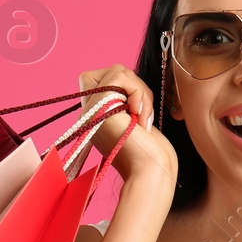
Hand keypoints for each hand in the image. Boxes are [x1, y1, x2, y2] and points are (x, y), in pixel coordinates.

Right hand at [76, 64, 177, 188]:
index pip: (100, 79)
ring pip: (117, 71)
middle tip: (142, 112)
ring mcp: (92, 111)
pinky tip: (138, 116)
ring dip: (140, 91)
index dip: (123, 85)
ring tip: (142, 116)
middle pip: (111, 72)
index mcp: (97, 117)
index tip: (137, 110)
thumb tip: (126, 79)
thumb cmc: (151, 152)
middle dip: (135, 86)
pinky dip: (137, 91)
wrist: (151, 170)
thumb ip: (126, 101)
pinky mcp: (99, 108)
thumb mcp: (135, 120)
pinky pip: (119, 76)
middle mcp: (89, 113)